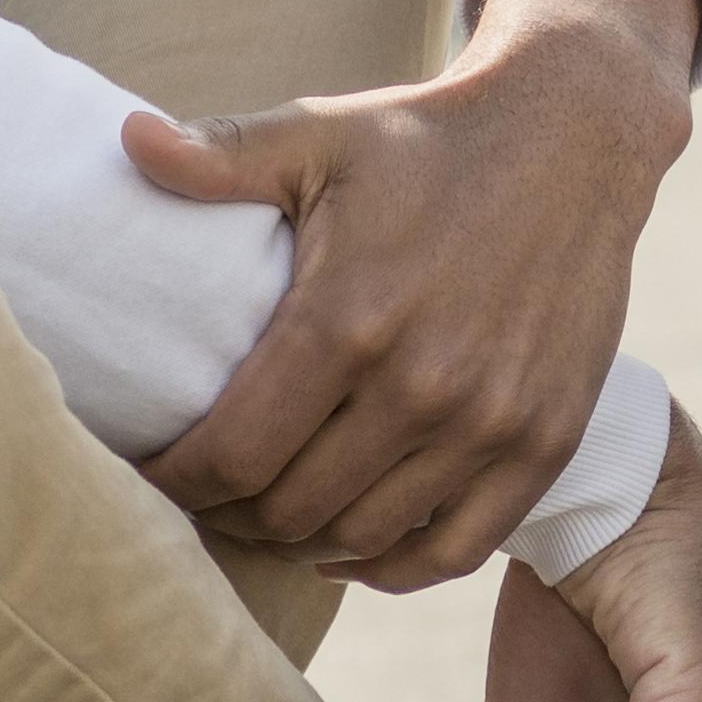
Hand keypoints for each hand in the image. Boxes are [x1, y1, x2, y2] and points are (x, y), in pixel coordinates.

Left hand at [131, 0, 701, 587]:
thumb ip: (221, 155)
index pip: (232, 456)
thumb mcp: (320, 135)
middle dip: (229, 514)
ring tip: (269, 513)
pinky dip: (393, 567)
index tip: (153, 471)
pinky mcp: (546, 441)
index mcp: (348, 320)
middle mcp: (421, 387)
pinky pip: (454, 551)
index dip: (176, 481)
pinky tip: (352, 548)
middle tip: (206, 494)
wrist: (576, 137)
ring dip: (302, 540)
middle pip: (288, 511)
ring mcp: (490, 424)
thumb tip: (125, 141)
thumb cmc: (429, 140)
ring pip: (363, 538)